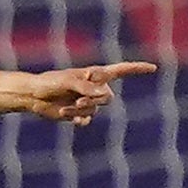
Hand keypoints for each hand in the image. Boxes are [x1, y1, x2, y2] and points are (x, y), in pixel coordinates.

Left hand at [16, 61, 158, 125]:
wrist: (34, 96)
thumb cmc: (49, 83)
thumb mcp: (67, 82)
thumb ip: (85, 87)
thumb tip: (103, 94)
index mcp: (95, 75)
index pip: (121, 70)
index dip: (137, 69)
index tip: (153, 67)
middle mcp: (94, 87)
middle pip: (108, 98)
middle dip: (93, 101)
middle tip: (77, 100)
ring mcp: (88, 100)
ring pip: (96, 110)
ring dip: (81, 110)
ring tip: (66, 106)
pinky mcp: (79, 113)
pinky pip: (88, 119)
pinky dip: (78, 119)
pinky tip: (68, 116)